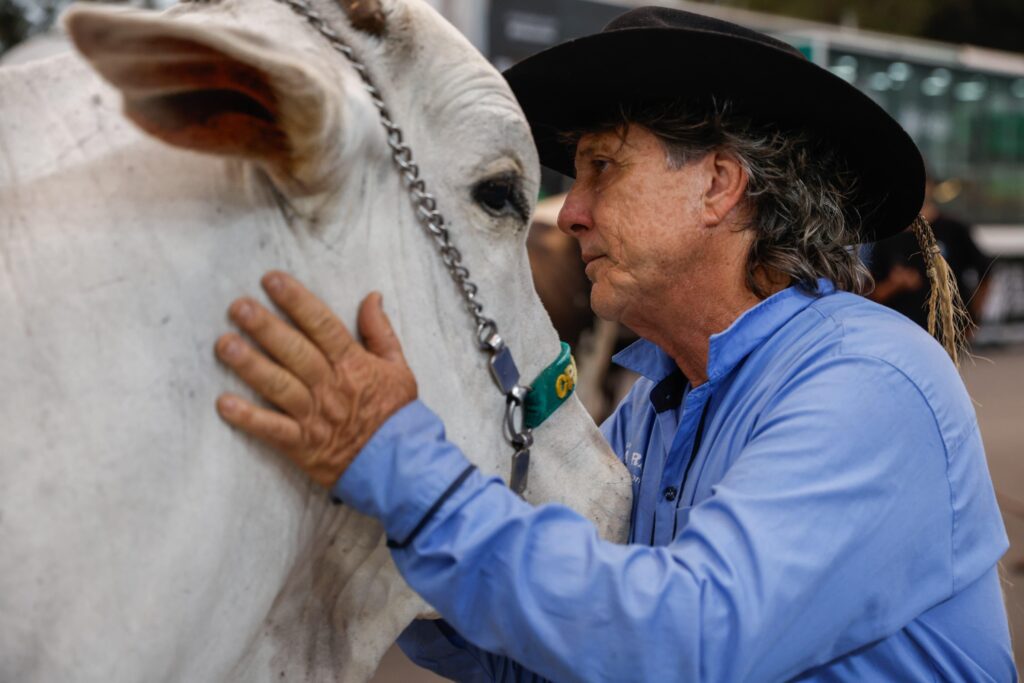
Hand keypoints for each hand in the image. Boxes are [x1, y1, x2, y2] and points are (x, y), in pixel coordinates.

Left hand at [214, 271, 416, 487]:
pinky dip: (248, 418)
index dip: (297, 300)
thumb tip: (371, 296)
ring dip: (250, 364)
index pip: (322, 325)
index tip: (272, 280)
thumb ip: (380, 331)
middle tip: (238, 306)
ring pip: (279, 385)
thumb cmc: (397, 414)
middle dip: (265, 327)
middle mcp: (330, 386)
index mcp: (353, 364)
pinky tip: (224, 404)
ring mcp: (314, 416)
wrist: (399, 464)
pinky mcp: (302, 444)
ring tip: (224, 344)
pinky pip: (272, 430)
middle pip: (295, 351)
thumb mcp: (399, 367)